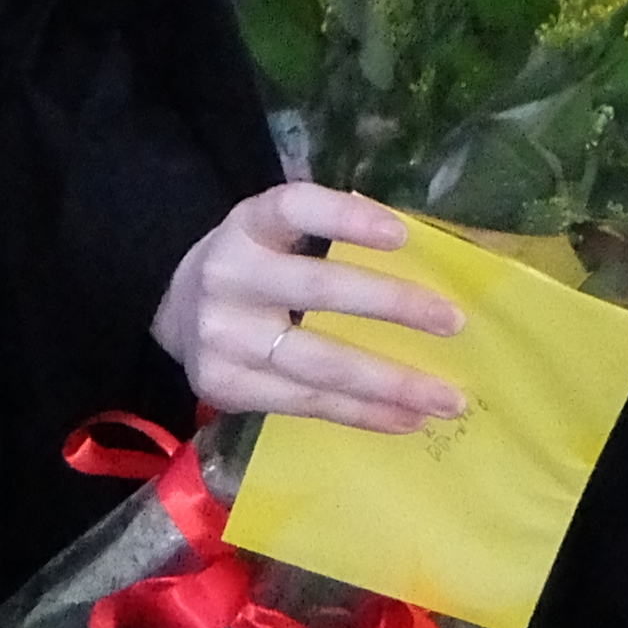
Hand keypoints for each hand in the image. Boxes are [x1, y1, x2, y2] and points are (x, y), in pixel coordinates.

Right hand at [153, 183, 463, 435]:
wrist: (173, 313)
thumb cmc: (252, 266)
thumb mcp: (273, 233)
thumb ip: (326, 234)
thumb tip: (427, 254)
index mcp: (247, 225)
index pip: (295, 208)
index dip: (346, 218)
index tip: (401, 235)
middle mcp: (229, 276)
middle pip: (318, 289)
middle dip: (393, 306)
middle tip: (454, 322)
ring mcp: (223, 338)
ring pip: (318, 364)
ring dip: (390, 383)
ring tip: (445, 399)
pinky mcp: (225, 388)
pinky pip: (306, 404)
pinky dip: (362, 414)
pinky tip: (404, 419)